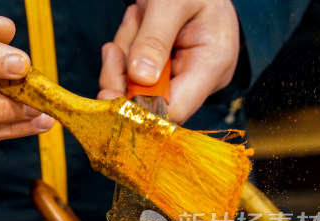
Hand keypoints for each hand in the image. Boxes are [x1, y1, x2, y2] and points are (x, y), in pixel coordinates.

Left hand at [98, 1, 239, 123]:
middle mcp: (200, 78)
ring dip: (123, 57)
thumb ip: (154, 39)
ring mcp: (183, 76)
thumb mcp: (171, 3)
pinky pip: (134, 76)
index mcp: (213, 63)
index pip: (173, 110)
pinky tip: (135, 24)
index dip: (137, 110)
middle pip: (149, 103)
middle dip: (122, 76)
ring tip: (134, 18)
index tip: (106, 95)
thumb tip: (140, 78)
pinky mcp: (166, 71)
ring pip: (135, 88)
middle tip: (114, 47)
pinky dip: (125, 53)